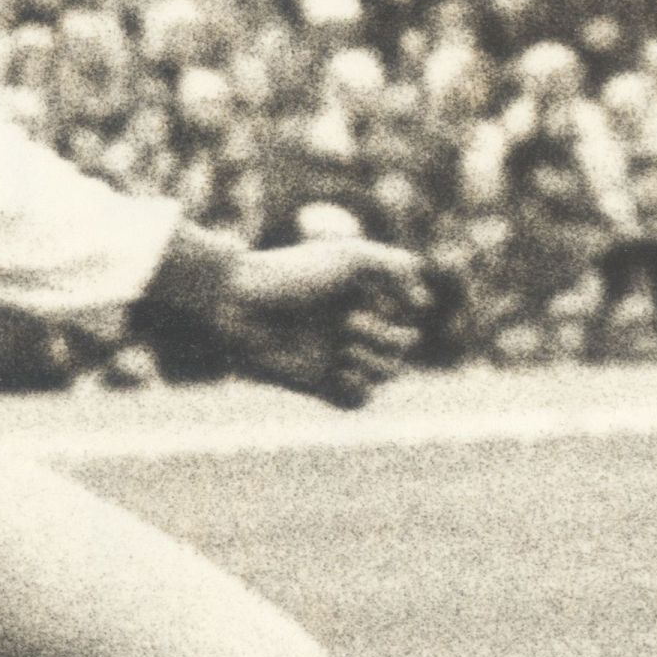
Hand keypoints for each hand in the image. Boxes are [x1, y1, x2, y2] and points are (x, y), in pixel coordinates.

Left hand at [210, 237, 430, 409]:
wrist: (235, 304)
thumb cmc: (287, 274)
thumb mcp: (348, 256)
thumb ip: (396, 266)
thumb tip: (421, 304)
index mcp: (358, 298)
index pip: (406, 315)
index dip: (400, 310)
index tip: (375, 299)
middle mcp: (348, 328)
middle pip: (401, 348)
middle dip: (387, 338)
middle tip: (347, 323)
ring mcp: (333, 357)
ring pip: (385, 374)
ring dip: (374, 361)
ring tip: (342, 348)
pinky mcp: (316, 383)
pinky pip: (358, 400)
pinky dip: (358, 388)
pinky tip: (338, 371)